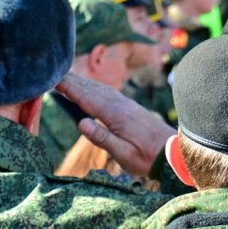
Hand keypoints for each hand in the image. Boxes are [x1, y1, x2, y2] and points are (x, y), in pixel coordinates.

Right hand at [55, 73, 175, 177]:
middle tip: (53, 71)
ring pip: (101, 89)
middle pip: (92, 89)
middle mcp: (121, 105)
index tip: (52, 78)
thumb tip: (80, 123)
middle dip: (73, 80)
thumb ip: (102, 138)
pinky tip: (92, 89)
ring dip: (84, 82)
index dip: (69, 88)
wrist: (174, 154)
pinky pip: (110, 94)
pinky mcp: (132, 109)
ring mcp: (128, 105)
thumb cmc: (148, 158)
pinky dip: (96, 88)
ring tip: (67, 77)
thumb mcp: (123, 154)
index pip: (86, 98)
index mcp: (116, 115)